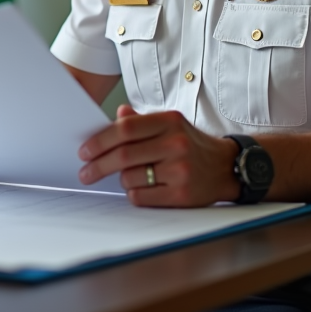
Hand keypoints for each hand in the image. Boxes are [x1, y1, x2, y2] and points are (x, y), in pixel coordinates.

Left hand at [78, 104, 240, 206]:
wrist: (227, 167)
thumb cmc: (190, 144)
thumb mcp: (170, 124)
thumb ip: (141, 120)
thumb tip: (117, 114)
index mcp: (169, 121)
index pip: (125, 129)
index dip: (99, 140)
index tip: (84, 151)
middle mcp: (175, 143)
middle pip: (123, 155)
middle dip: (98, 165)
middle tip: (85, 172)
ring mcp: (180, 170)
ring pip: (130, 178)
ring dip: (120, 180)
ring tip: (127, 177)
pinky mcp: (181, 194)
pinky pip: (141, 196)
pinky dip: (133, 193)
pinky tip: (141, 188)